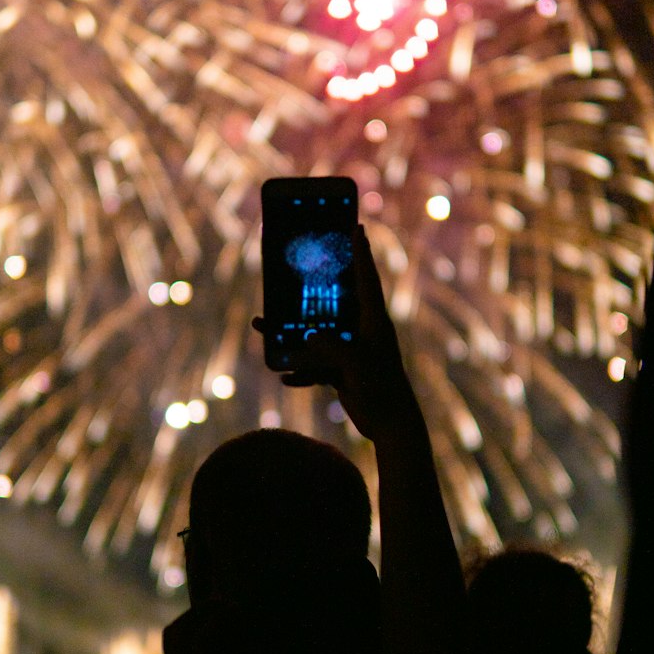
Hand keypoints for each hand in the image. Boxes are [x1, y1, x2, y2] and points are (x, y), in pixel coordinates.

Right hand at [253, 225, 415, 441]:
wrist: (392, 426)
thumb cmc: (382, 390)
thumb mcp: (357, 366)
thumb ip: (333, 347)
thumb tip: (308, 336)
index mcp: (373, 321)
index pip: (366, 278)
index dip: (360, 252)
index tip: (356, 226)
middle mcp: (363, 330)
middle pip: (333, 300)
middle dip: (311, 287)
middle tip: (296, 264)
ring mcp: (351, 350)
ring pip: (315, 334)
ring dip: (291, 333)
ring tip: (261, 325)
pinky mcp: (343, 371)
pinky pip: (315, 365)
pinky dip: (300, 371)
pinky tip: (285, 377)